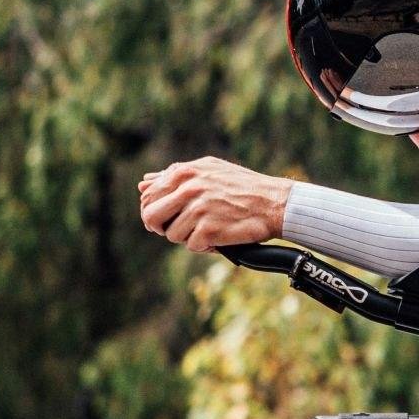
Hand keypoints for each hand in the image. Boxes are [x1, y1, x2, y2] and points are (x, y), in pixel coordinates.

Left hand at [137, 156, 291, 251]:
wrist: (275, 203)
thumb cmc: (243, 187)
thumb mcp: (208, 171)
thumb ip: (173, 176)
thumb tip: (143, 184)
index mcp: (184, 173)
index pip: (149, 197)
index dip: (153, 211)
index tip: (167, 218)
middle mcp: (188, 189)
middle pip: (152, 217)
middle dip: (161, 228)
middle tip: (179, 230)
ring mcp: (198, 210)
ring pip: (172, 235)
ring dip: (189, 238)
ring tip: (209, 231)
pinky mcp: (209, 230)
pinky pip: (192, 246)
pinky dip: (205, 247)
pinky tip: (219, 239)